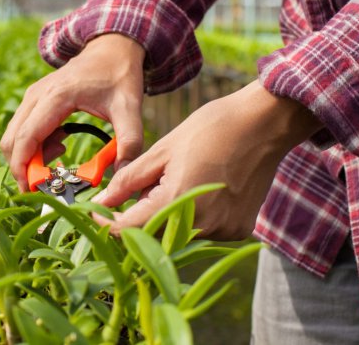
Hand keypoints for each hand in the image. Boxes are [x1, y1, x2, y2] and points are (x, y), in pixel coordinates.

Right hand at [0, 34, 145, 190]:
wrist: (111, 48)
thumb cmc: (120, 75)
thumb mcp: (130, 108)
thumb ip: (130, 142)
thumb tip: (122, 175)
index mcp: (57, 96)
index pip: (27, 137)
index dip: (24, 167)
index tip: (32, 189)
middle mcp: (37, 95)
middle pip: (12, 140)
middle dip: (23, 167)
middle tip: (49, 181)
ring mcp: (32, 96)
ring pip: (14, 136)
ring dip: (30, 156)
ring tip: (62, 155)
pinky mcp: (33, 99)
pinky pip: (22, 129)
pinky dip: (34, 146)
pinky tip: (60, 143)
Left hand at [92, 81, 321, 239]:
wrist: (264, 123)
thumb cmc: (211, 129)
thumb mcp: (161, 151)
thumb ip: (128, 181)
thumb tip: (100, 203)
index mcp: (178, 200)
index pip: (129, 229)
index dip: (106, 223)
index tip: (94, 212)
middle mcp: (203, 224)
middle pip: (152, 235)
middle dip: (135, 218)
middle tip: (137, 188)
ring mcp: (224, 230)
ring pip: (176, 235)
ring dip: (163, 217)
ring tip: (173, 180)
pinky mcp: (238, 230)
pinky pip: (201, 231)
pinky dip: (189, 216)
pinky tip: (196, 188)